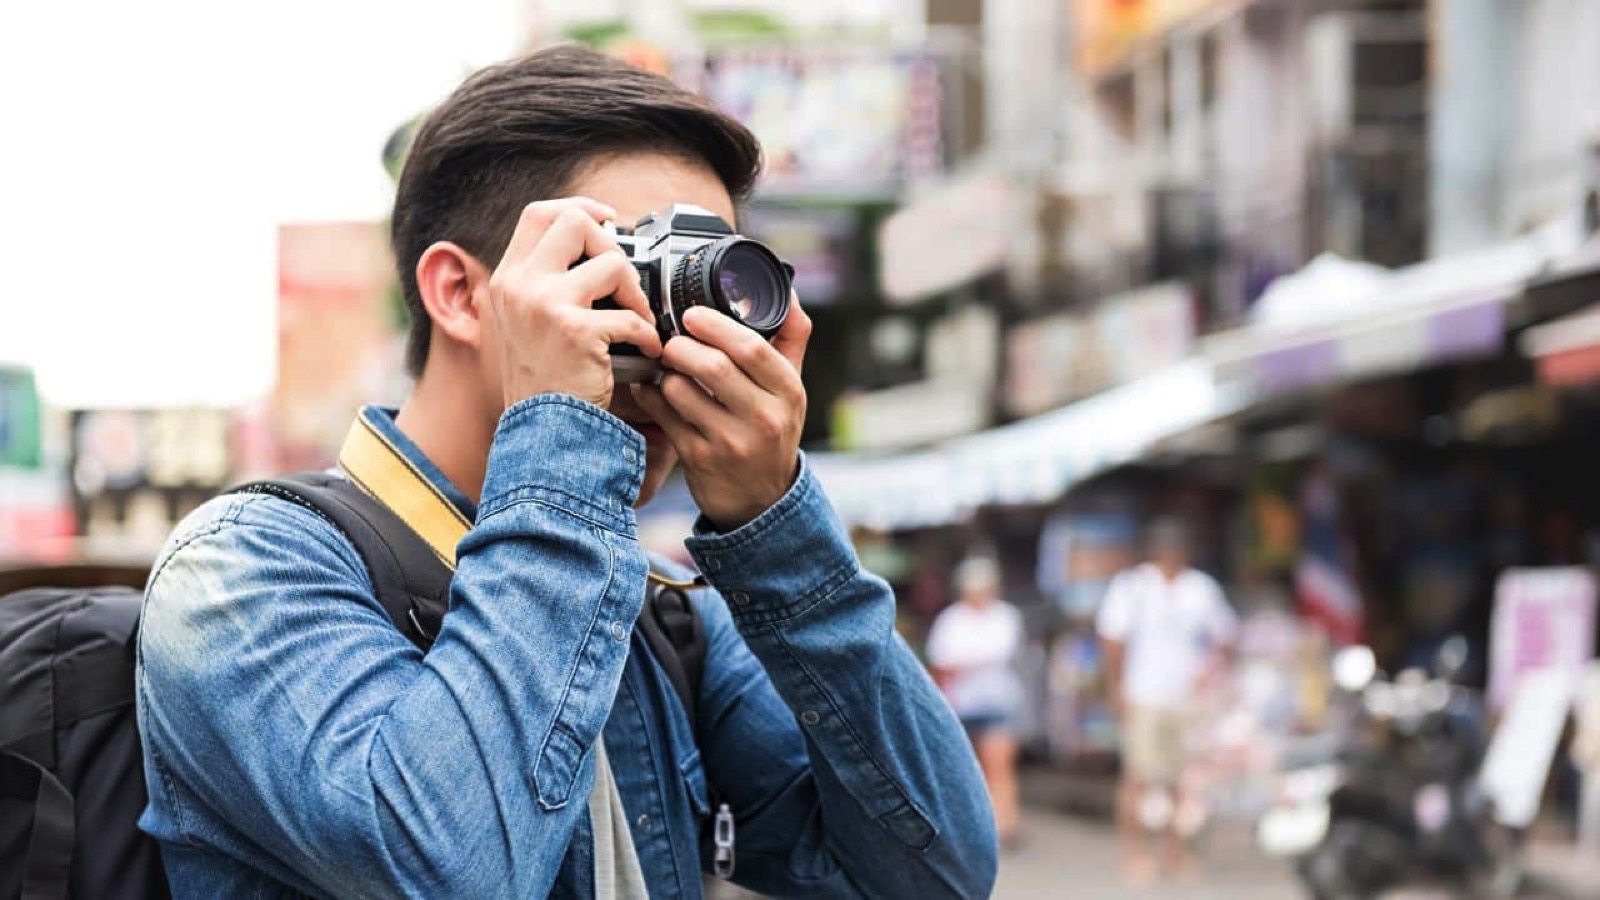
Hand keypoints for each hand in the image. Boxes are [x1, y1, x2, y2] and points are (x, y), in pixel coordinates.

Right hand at [487, 198, 660, 409]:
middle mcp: (520, 285)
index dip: (579, 208)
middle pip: (574, 221)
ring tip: (639, 320)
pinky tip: (647, 352)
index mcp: (508, 279)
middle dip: (612, 244)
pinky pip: (631, 316)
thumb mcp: (526, 323)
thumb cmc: (543, 383)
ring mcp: (545, 305)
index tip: (607, 222)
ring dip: (636, 293)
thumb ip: (547, 284)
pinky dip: (648, 335)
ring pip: (612, 263)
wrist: (541, 433)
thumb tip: (596, 243)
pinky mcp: (576, 331)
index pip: (539, 214)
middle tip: (624, 279)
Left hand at [631, 294, 811, 529]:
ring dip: (664, 372)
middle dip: (681, 346)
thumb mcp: (792, 388)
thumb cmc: (772, 431)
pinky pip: (664, 416)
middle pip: (712, 366)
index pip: (751, 348)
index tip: (691, 314)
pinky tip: (653, 389)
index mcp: (789, 392)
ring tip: (664, 365)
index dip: (715, 325)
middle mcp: (764, 419)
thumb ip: (790, 337)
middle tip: (670, 340)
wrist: (762, 500)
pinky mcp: (700, 460)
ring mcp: (731, 442)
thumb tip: (787, 289)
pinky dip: (651, 396)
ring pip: (682, 391)